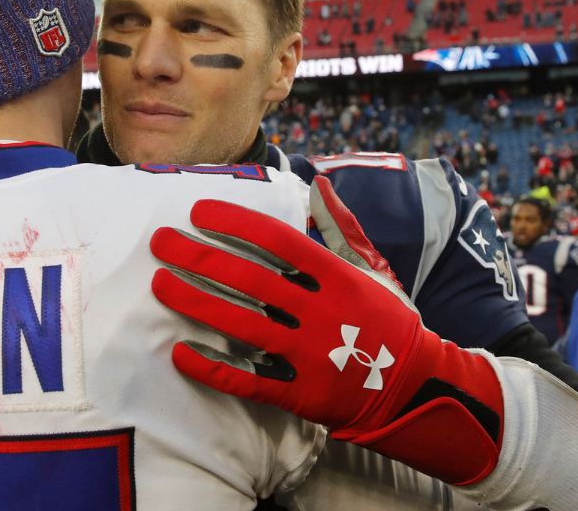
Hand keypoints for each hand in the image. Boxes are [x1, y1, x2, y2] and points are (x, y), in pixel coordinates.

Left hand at [150, 177, 504, 485]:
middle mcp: (323, 312)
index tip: (197, 212)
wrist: (416, 388)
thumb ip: (343, 227)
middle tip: (161, 242)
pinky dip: (213, 368)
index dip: (235, 224)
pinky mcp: (301, 393)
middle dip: (200, 258)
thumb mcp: (373, 268)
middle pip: (251, 281)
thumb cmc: (390, 318)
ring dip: (197, 303)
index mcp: (338, 277)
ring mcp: (311, 355)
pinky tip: (179, 352)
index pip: (278, 241)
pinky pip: (249, 380)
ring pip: (243, 326)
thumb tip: (318, 184)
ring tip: (160, 284)